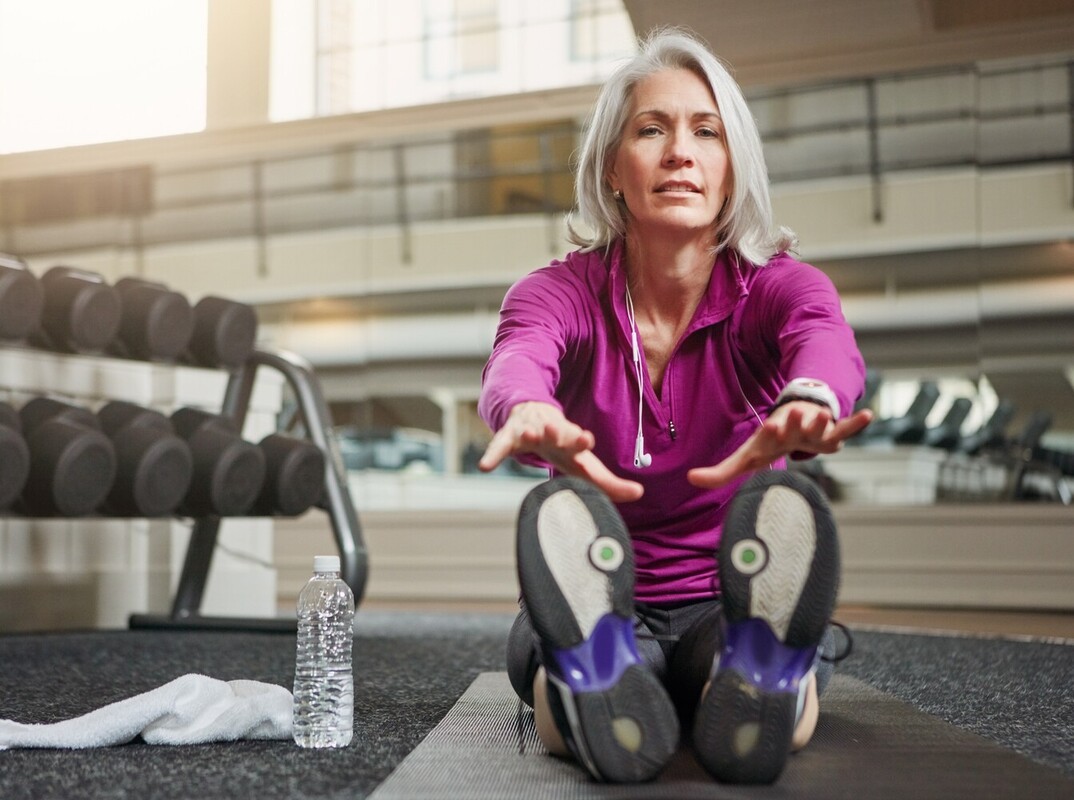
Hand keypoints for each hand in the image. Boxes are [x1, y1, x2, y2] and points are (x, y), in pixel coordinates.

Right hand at [479, 401, 643, 502]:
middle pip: (558, 433)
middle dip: (562, 433)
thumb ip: (609, 483)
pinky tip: (484, 466)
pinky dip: (492, 455)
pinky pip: (499, 446)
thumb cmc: (563, 447)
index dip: (582, 441)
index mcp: (572, 442)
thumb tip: (639, 493)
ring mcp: (530, 432)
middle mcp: (553, 434)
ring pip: (530, 432)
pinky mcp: (509, 436)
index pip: (579, 443)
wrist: (533, 416)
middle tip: (563, 433)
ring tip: (530, 435)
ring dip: (531, 434)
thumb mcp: (584, 464)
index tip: (587, 439)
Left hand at [687, 402, 873, 488]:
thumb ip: (720, 472)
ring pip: (820, 427)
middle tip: (791, 414)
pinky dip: (856, 423)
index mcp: (772, 436)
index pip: (770, 434)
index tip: (770, 424)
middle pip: (794, 427)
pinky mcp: (831, 434)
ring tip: (826, 416)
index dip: (771, 430)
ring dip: (823, 423)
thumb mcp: (747, 458)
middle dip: (793, 422)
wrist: (792, 419)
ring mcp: (813, 431)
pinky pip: (846, 429)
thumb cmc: (769, 443)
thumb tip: (691, 479)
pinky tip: (869, 414)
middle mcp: (793, 430)